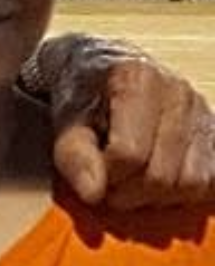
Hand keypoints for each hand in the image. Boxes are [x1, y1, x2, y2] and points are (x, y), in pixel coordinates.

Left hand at [40, 35, 214, 211]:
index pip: (129, 155)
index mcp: (139, 79)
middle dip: (128, 192)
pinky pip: (210, 181)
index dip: (105, 176)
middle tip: (108, 182)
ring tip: (131, 179)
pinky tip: (156, 178)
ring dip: (156, 196)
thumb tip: (93, 192)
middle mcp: (178, 92)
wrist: (98, 69)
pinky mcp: (213, 132)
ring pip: (190, 184)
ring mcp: (201, 112)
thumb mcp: (64, 121)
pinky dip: (182, 191)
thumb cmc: (81, 93)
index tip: (92, 170)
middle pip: (161, 176)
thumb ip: (75, 157)